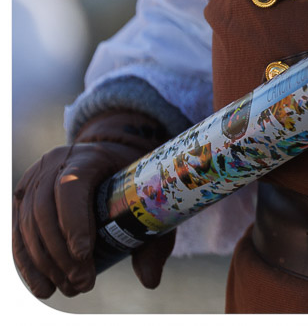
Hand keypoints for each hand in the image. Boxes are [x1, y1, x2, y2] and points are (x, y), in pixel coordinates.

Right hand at [13, 112, 175, 298]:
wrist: (110, 155)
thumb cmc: (133, 178)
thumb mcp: (149, 197)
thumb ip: (154, 234)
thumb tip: (150, 280)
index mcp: (87, 158)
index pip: (71, 187)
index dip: (74, 221)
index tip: (85, 255)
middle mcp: (54, 165)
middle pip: (46, 211)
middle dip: (62, 254)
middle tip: (83, 283)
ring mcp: (33, 180)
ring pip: (28, 225)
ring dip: (46, 264)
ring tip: (69, 288)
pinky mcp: (22, 199)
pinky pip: (18, 233)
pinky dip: (28, 264)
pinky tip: (43, 287)